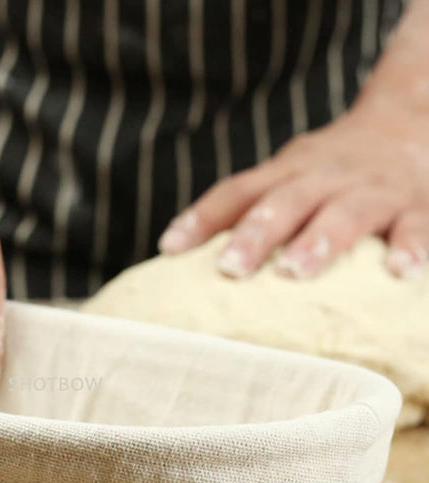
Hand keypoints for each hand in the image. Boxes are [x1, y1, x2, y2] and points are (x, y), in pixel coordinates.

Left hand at [158, 106, 428, 279]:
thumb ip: (246, 210)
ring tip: (296, 270)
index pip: (237, 191)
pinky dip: (411, 247)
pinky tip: (400, 272)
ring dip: (319, 240)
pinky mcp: (416, 204)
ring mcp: (370, 190)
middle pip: (285, 201)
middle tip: (230, 267)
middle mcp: (324, 178)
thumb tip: (179, 254)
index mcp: (287, 173)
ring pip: (344, 213)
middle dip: (256, 233)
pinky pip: (417, 225)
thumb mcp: (287, 177)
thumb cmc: (331, 169)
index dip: (202, 217)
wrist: (412, 119)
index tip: (169, 247)